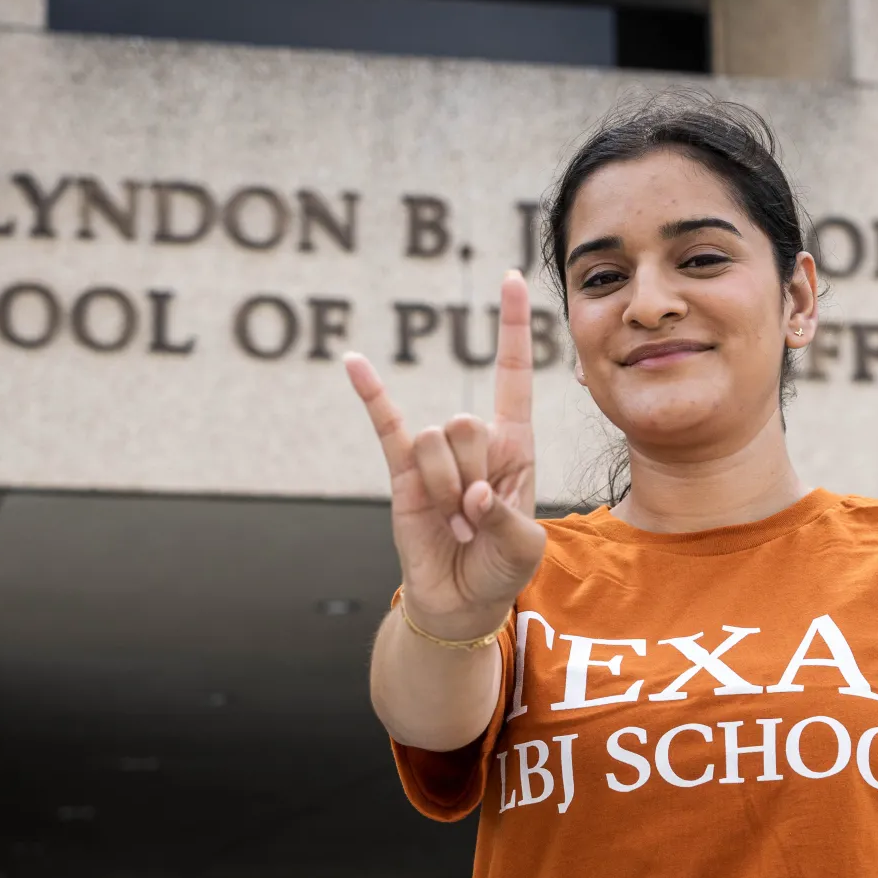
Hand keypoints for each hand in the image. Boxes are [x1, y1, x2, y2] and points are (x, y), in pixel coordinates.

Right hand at [344, 271, 547, 639]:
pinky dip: (370, 393)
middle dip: (473, 478)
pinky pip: (385, 426)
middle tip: (477, 522)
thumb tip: (472, 496)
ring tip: (455, 526)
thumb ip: (508, 520)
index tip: (510, 276)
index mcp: (514, 444)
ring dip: (447, 493)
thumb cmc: (501, 568)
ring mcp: (435, 454)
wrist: (460, 602)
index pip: (512, 374)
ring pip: (435, 443)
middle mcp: (474, 439)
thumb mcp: (525, 548)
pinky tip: (352, 361)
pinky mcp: (402, 472)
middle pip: (467, 423)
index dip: (512, 327)